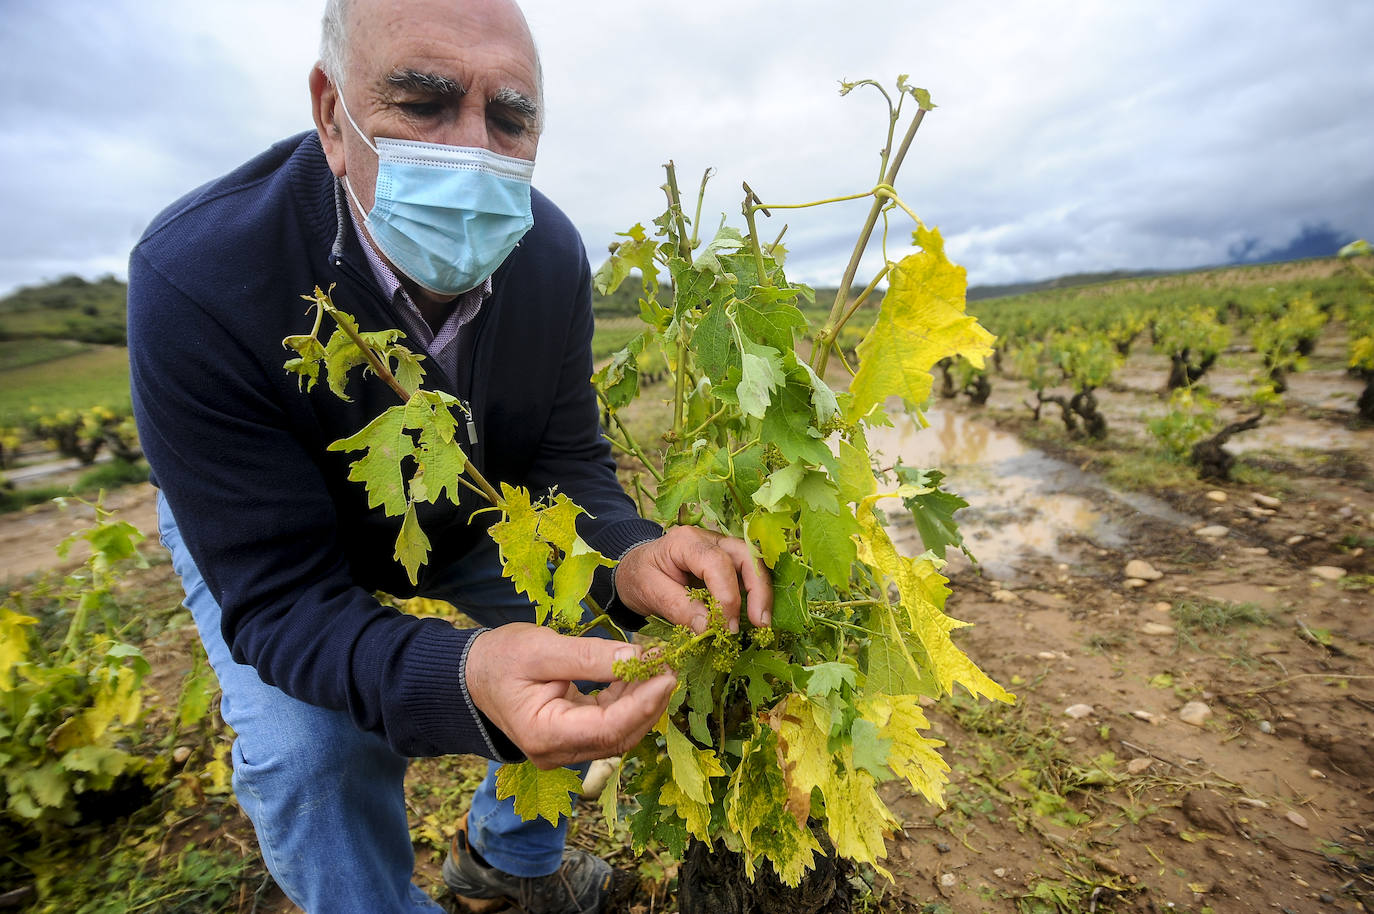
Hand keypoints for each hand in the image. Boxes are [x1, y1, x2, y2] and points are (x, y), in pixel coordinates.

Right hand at [464, 623, 674, 769]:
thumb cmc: (498, 658)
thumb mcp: (541, 649)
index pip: (608, 728)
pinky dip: (626, 700)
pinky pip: (608, 724)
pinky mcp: (571, 738)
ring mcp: (565, 750)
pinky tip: (637, 673)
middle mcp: (557, 753)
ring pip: (618, 732)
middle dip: (649, 701)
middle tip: (669, 664)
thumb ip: (588, 656)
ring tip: (657, 663)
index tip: (666, 673)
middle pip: (618, 736)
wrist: (470, 675)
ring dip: (641, 700)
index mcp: (545, 735)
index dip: (643, 703)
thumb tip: (636, 659)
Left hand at [614, 526, 772, 633]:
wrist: (633, 570)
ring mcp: (721, 549)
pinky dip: (754, 596)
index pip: (716, 564)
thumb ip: (677, 607)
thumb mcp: (649, 592)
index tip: (724, 627)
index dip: (726, 597)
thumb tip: (709, 628)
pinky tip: (753, 618)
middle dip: (758, 590)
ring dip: (761, 594)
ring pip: (753, 564)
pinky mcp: (727, 564)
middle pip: (745, 556)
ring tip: (761, 624)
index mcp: (686, 541)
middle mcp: (709, 539)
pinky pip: (747, 576)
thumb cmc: (638, 577)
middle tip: (760, 623)